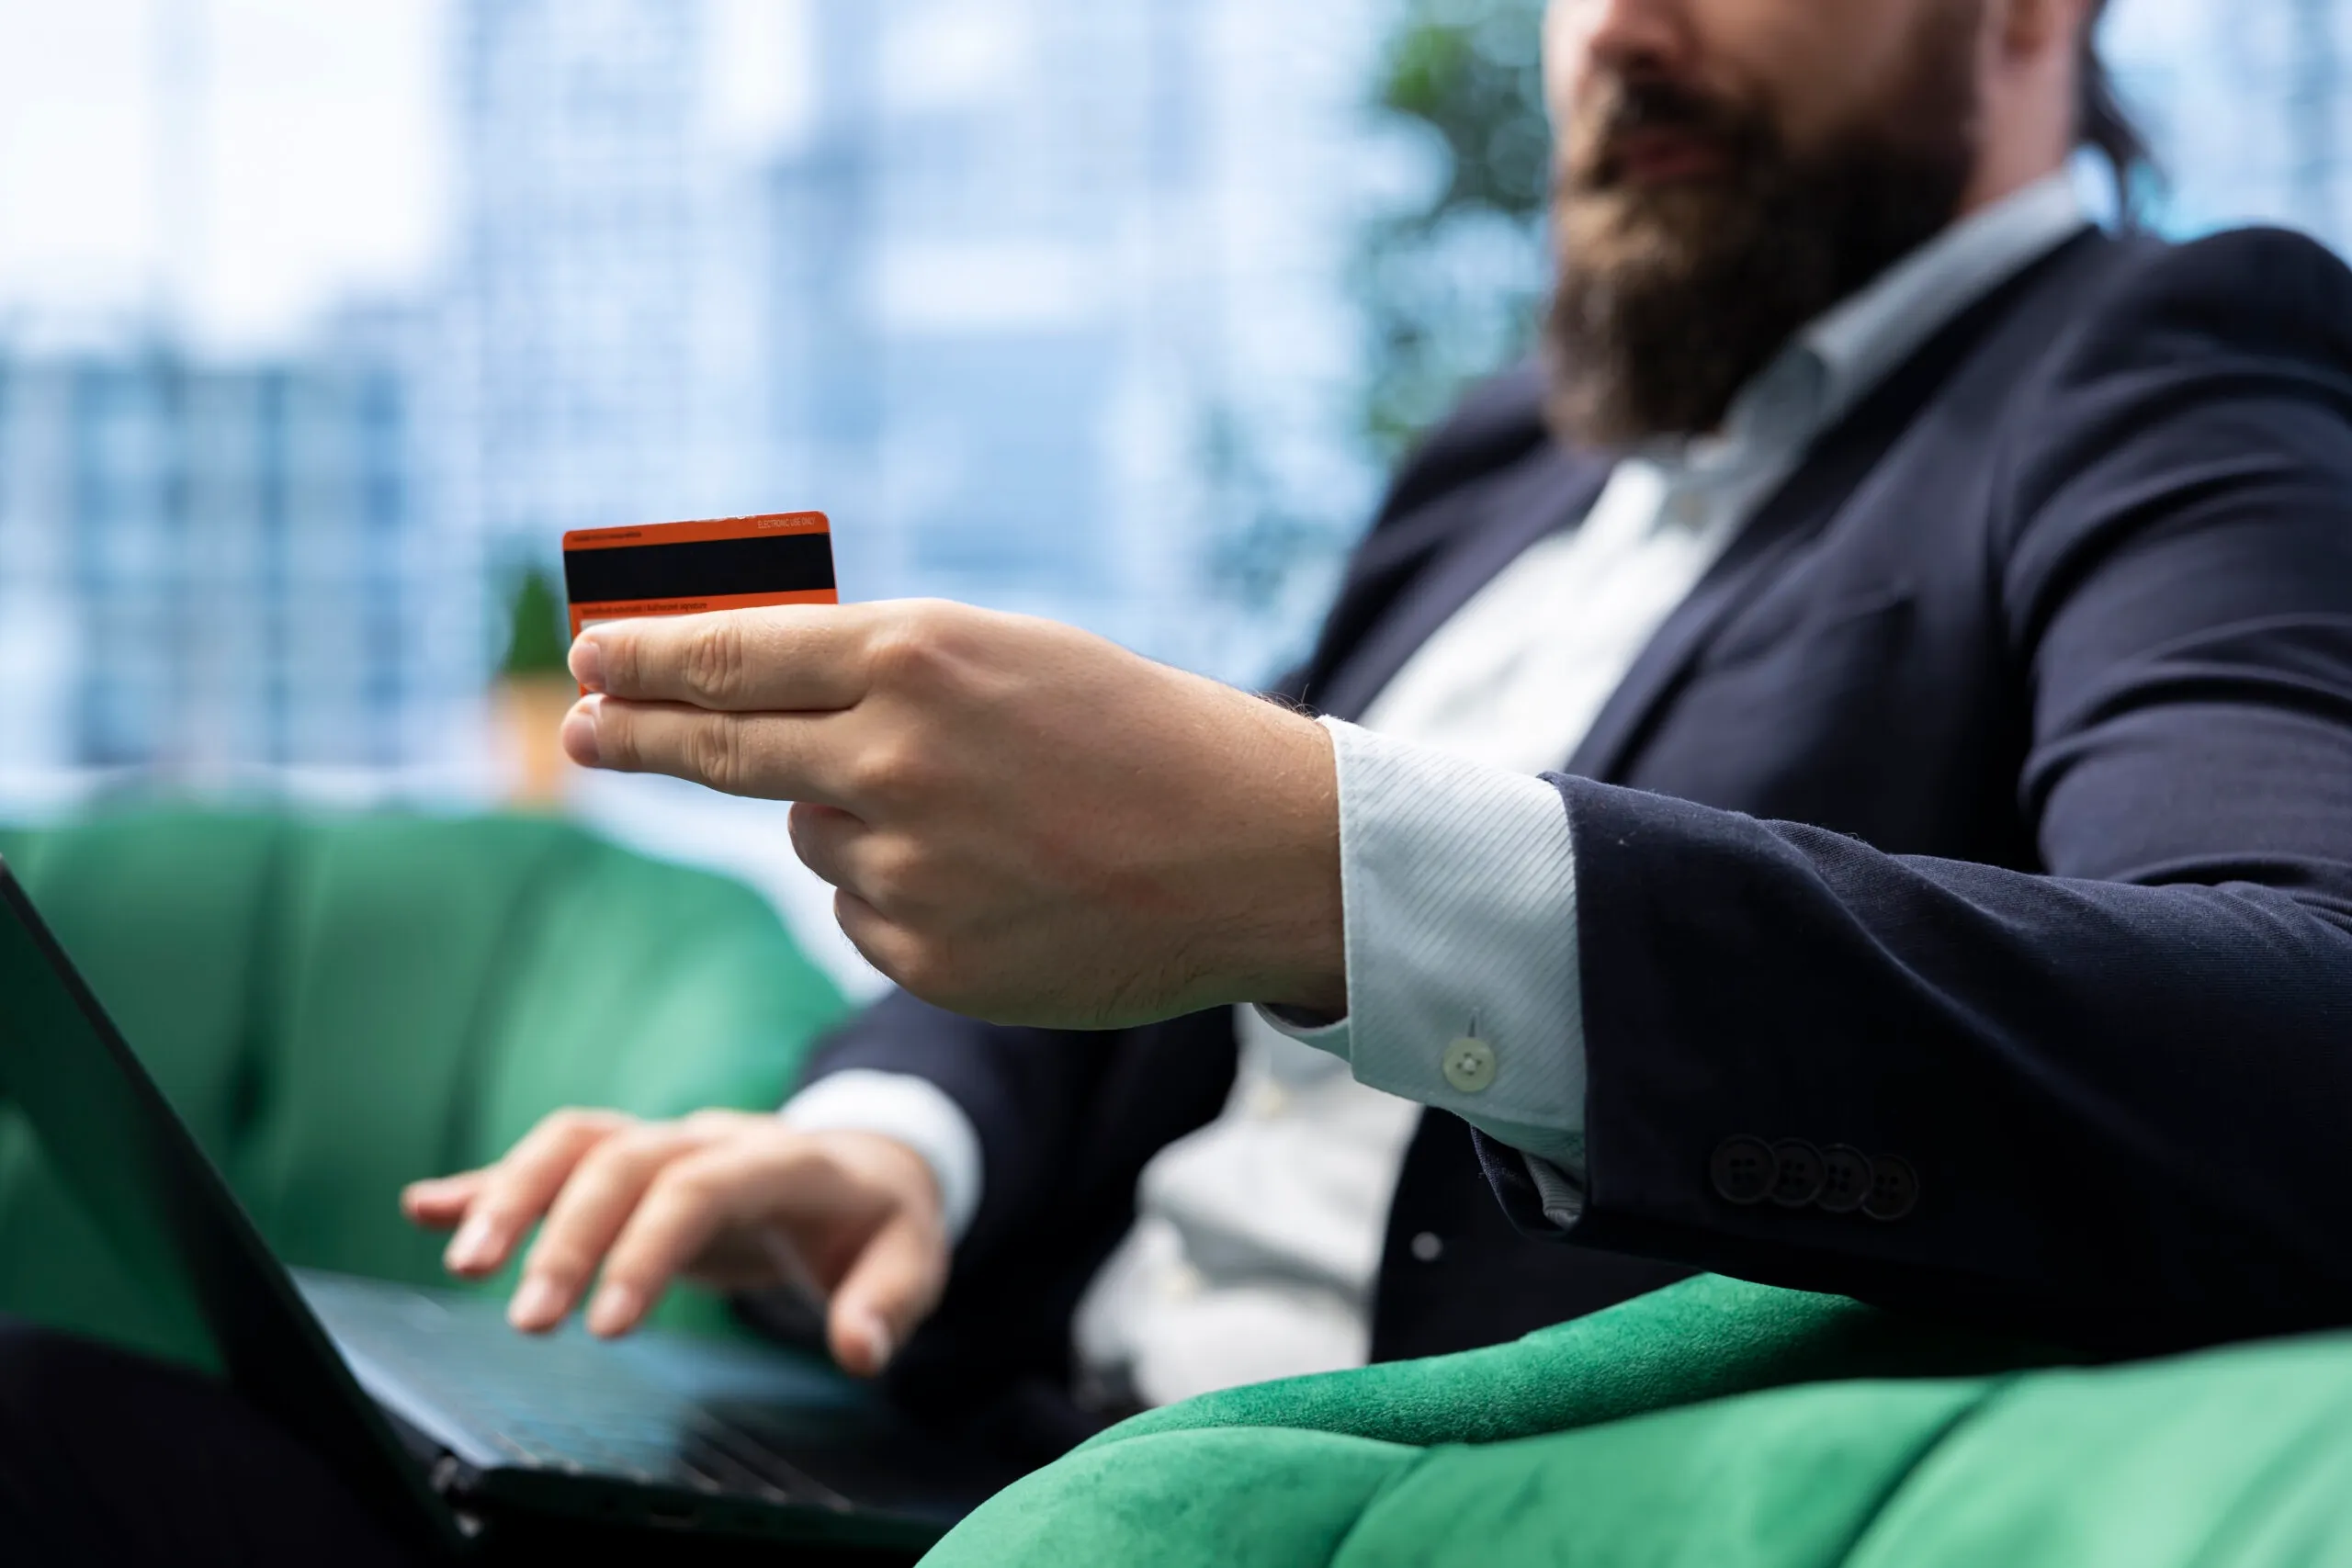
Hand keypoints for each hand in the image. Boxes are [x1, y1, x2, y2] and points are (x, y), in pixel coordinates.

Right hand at [400, 1110, 945, 1375]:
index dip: (647, 1248)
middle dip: (568, 1234)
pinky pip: (553, 1158)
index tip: (607, 1327)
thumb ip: (889, 1304)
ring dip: (511, 1195)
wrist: (867, 1165)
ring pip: (576, 1144)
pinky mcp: (631, 1163)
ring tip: (462, 1265)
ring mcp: (666, 1142)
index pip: (699, 1187)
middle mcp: (710, 1138)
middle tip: (528, 1320)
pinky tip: (424, 1208)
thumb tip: (860, 1350)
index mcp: (779, 1159)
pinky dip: (489, 1182)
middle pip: (624, 1162)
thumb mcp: (912, 1260)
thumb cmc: (879, 1224)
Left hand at [561, 601, 1346, 1026]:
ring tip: (985, 817)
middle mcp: (892, 761)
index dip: (644, 662)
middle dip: (635, 736)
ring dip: (855, 820)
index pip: (728, 659)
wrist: (1255, 851)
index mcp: (914, 658)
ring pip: (814, 839)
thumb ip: (877, 670)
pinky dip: (903, 896)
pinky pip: (865, 915)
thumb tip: (746, 696)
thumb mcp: (1006, 657)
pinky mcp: (930, 962)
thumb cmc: (1136, 732)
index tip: (587, 659)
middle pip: (719, 753)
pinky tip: (1001, 884)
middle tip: (579, 727)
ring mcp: (907, 871)